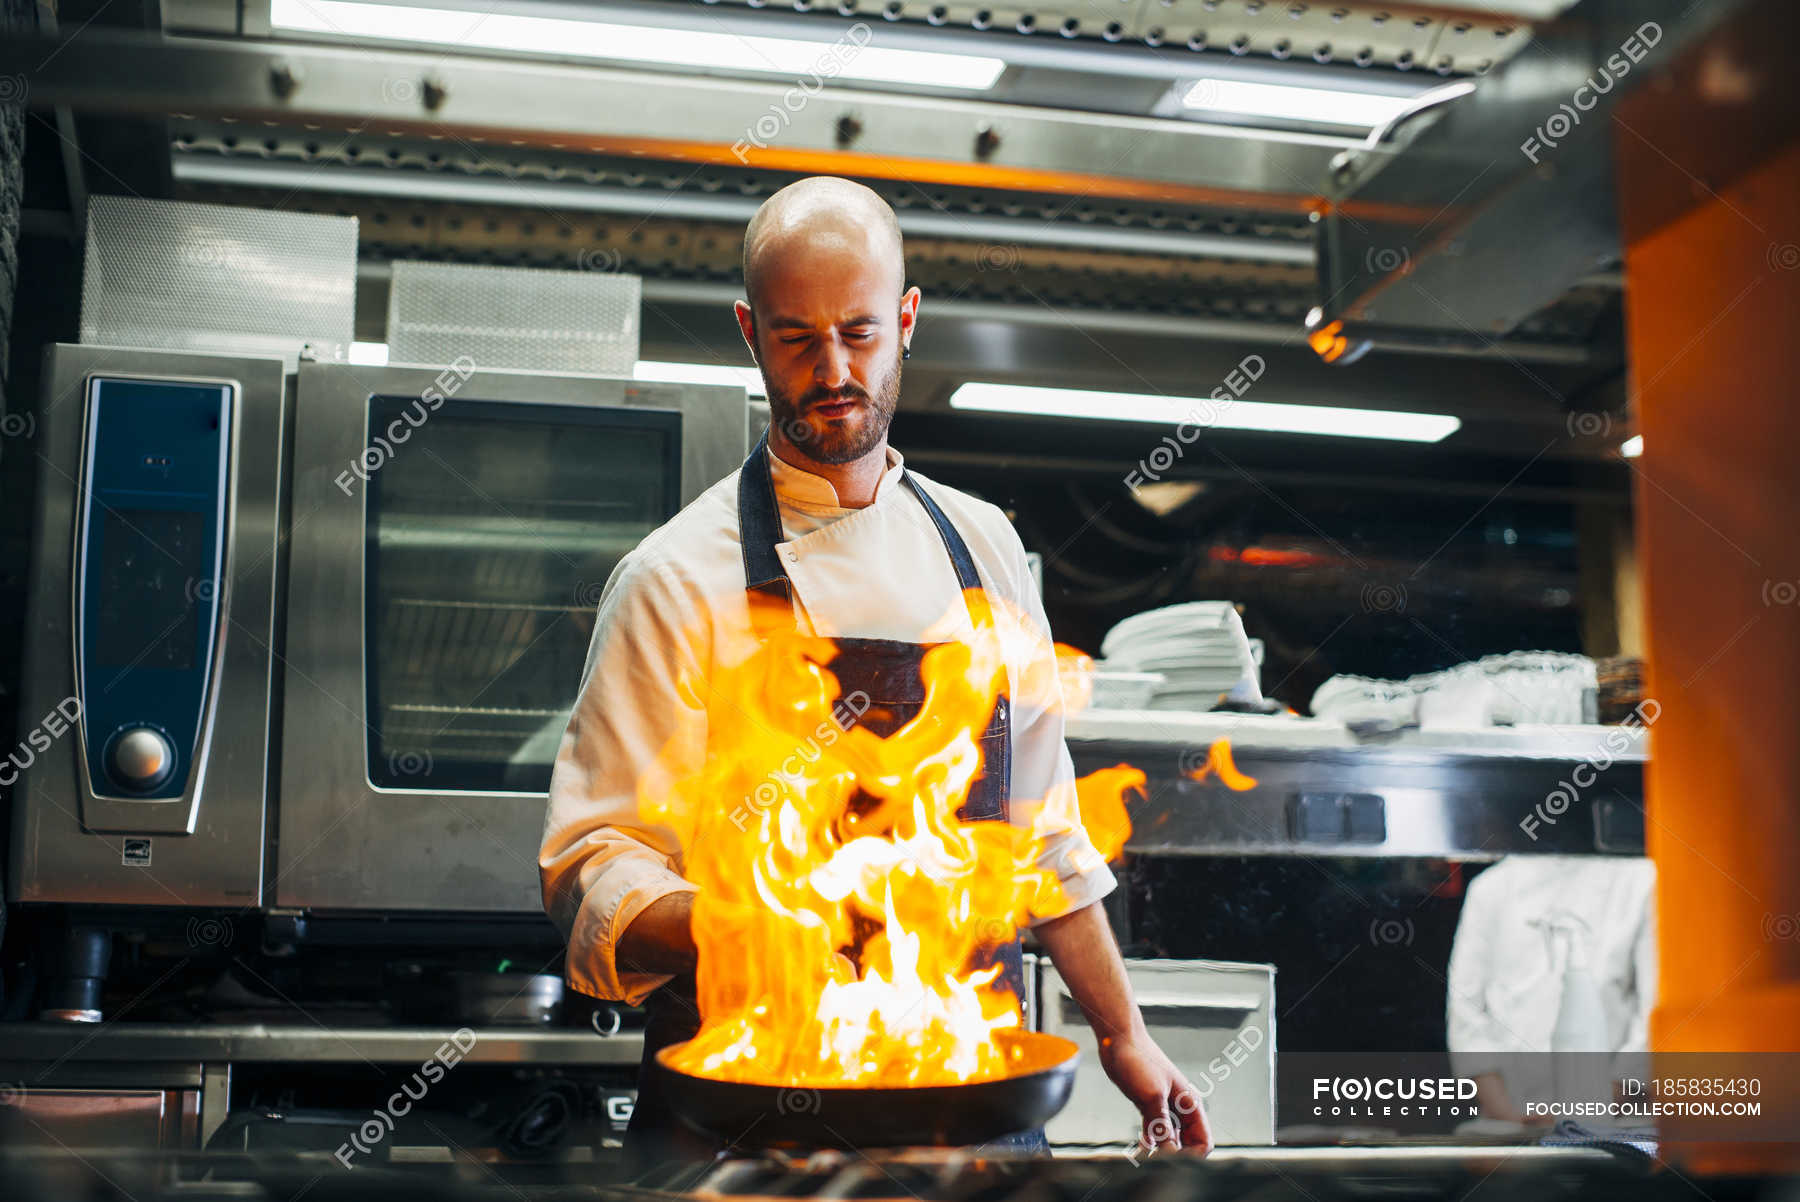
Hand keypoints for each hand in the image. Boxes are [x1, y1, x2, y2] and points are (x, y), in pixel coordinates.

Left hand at [1098, 1030, 1213, 1157]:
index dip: (1193, 1157)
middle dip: (1176, 1156)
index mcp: (1190, 1103)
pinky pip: (1154, 1131)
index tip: (1172, 1163)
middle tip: (1157, 1163)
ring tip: (1145, 1158)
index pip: (1203, 1141)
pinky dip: (1149, 1141)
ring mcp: (1164, 1107)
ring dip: (1161, 1151)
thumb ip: (1162, 1125)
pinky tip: (1140, 1147)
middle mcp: (1180, 1107)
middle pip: (1188, 1144)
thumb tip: (1170, 1152)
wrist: (1119, 1039)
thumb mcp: (1152, 1095)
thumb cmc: (1139, 1059)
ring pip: (1170, 1139)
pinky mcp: (1147, 1105)